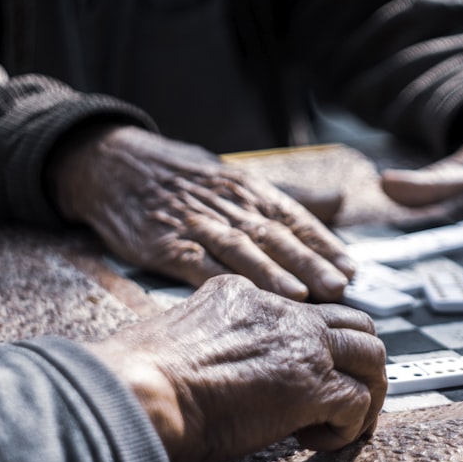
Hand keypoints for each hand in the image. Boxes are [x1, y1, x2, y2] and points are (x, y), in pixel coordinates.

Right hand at [48, 126, 354, 301]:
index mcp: (248, 187)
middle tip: (340, 286)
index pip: (293, 216)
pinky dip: (223, 280)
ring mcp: (195, 223)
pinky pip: (197, 263)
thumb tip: (339, 201)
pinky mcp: (164, 243)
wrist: (111, 163)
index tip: (351, 267)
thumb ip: (289, 195)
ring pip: (240, 249)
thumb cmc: (184, 175)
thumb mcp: (237, 176)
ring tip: (303, 296)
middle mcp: (227, 204)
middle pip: (273, 235)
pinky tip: (243, 298)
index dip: (323, 242)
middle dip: (308, 261)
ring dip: (273, 273)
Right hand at [85, 274, 387, 461]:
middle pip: (357, 324)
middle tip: (347, 397)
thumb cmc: (140, 377)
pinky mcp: (312, 386)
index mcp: (248, 295)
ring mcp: (302, 347)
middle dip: (361, 362)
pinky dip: (348, 429)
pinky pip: (358, 403)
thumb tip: (220, 367)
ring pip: (372, 356)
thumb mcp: (181, 332)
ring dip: (367, 393)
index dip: (319, 345)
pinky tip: (314, 443)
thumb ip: (214, 337)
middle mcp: (283, 312)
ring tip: (345, 423)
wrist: (139, 392)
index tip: (308, 375)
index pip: (309, 310)